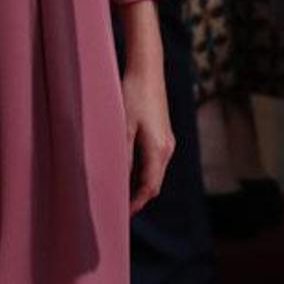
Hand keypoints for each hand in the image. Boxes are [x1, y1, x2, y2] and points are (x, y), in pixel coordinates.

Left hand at [118, 0, 174, 211]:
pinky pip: (154, 161)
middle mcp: (167, 148)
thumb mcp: (122, 127)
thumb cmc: (132, 95)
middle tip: (116, 208)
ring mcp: (167, 140)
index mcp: (158, 150)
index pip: (149, 188)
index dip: (135, 204)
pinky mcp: (163, 132)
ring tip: (117, 192)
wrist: (147, 68)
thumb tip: (117, 180)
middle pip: (153, 183)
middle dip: (137, 197)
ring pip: (154, 172)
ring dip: (138, 184)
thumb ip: (122, 156)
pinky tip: (124, 169)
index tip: (120, 215)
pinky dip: (141, 171)